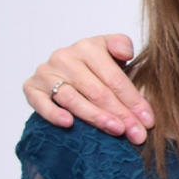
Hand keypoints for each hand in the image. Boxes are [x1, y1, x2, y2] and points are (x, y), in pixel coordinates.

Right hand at [21, 34, 153, 143]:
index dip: (133, 100)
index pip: (114, 78)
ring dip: (96, 117)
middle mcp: (65, 57)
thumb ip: (121, 45)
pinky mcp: (31, 88)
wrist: (65, 70)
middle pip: (97, 90)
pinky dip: (54, 114)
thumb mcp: (111, 51)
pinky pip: (41, 103)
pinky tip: (69, 124)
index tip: (148, 120)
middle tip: (136, 133)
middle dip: (120, 114)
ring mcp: (46, 73)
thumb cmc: (95, 66)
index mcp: (88, 46)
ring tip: (115, 130)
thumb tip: (126, 54)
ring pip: (73, 98)